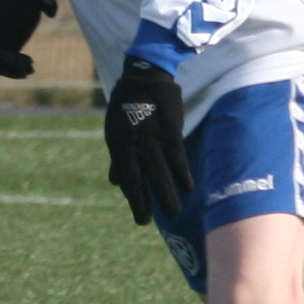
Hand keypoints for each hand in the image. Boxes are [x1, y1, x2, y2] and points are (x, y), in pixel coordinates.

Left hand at [101, 56, 194, 226]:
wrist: (144, 80)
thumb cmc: (126, 107)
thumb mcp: (115, 132)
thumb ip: (118, 159)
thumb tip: (116, 183)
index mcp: (119, 146)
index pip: (126, 179)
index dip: (133, 199)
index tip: (140, 217)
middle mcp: (134, 146)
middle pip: (140, 180)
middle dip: (144, 203)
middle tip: (145, 223)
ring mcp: (152, 141)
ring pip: (160, 173)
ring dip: (167, 194)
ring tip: (173, 212)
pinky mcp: (170, 133)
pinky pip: (177, 159)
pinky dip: (182, 174)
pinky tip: (188, 189)